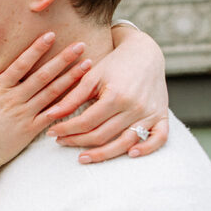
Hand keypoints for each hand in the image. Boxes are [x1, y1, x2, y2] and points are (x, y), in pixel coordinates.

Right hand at [0, 32, 91, 206]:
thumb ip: (4, 85)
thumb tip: (18, 70)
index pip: (21, 63)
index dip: (37, 48)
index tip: (51, 35)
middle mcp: (12, 98)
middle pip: (42, 75)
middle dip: (63, 59)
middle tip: (80, 46)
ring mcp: (23, 114)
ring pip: (51, 92)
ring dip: (71, 77)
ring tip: (86, 65)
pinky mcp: (30, 129)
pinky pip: (52, 114)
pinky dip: (67, 104)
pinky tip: (80, 95)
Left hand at [45, 27, 167, 162]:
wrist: (145, 53)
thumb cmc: (115, 64)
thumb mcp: (91, 76)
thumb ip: (72, 98)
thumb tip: (49, 114)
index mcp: (116, 95)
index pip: (86, 122)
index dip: (67, 130)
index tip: (52, 132)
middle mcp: (134, 107)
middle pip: (103, 135)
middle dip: (78, 142)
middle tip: (62, 143)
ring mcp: (150, 113)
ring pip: (125, 143)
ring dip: (103, 154)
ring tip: (83, 157)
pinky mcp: (161, 116)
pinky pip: (159, 139)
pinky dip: (147, 149)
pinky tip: (130, 155)